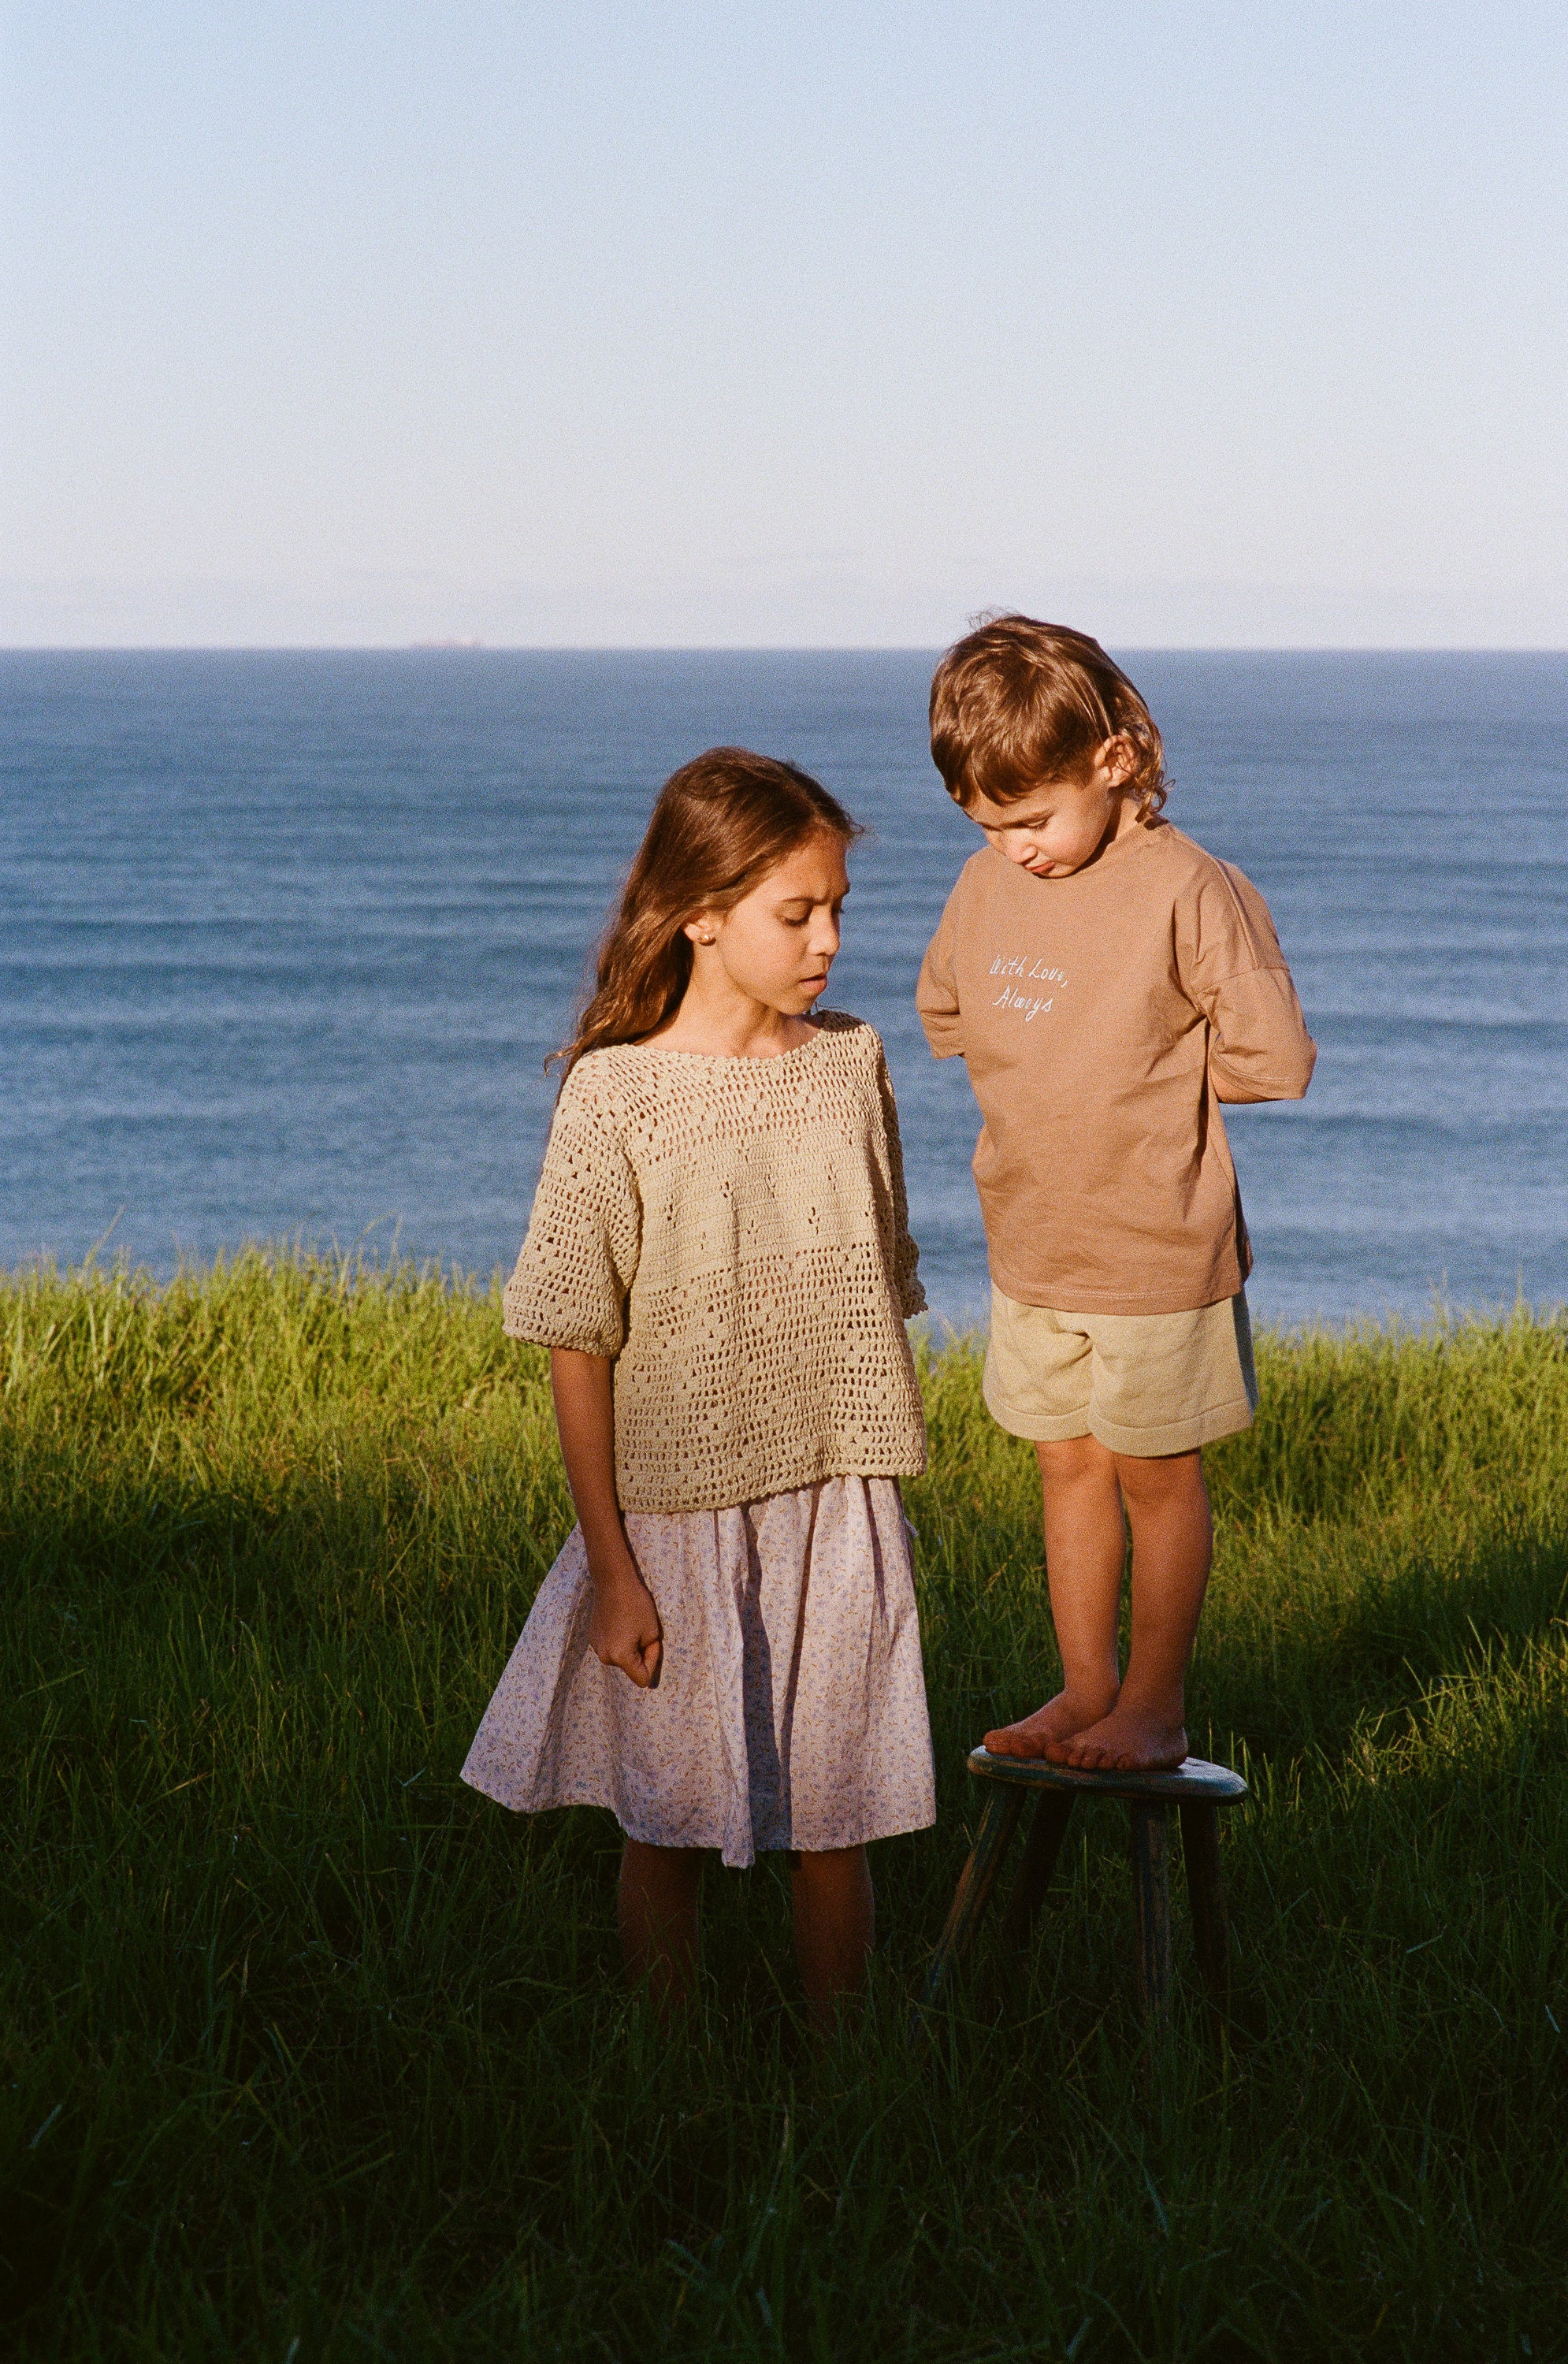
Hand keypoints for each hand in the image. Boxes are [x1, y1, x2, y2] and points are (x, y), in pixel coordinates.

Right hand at [587, 1556, 663, 1687]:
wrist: (613, 1582)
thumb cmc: (636, 1605)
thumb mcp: (652, 1632)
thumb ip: (650, 1653)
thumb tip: (645, 1661)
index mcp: (620, 1658)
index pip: (642, 1678)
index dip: (652, 1663)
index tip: (653, 1644)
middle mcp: (604, 1657)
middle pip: (629, 1668)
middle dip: (640, 1655)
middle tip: (644, 1632)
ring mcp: (596, 1647)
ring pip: (620, 1657)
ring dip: (629, 1648)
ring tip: (631, 1625)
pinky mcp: (592, 1637)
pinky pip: (610, 1647)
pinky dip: (618, 1640)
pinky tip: (620, 1622)